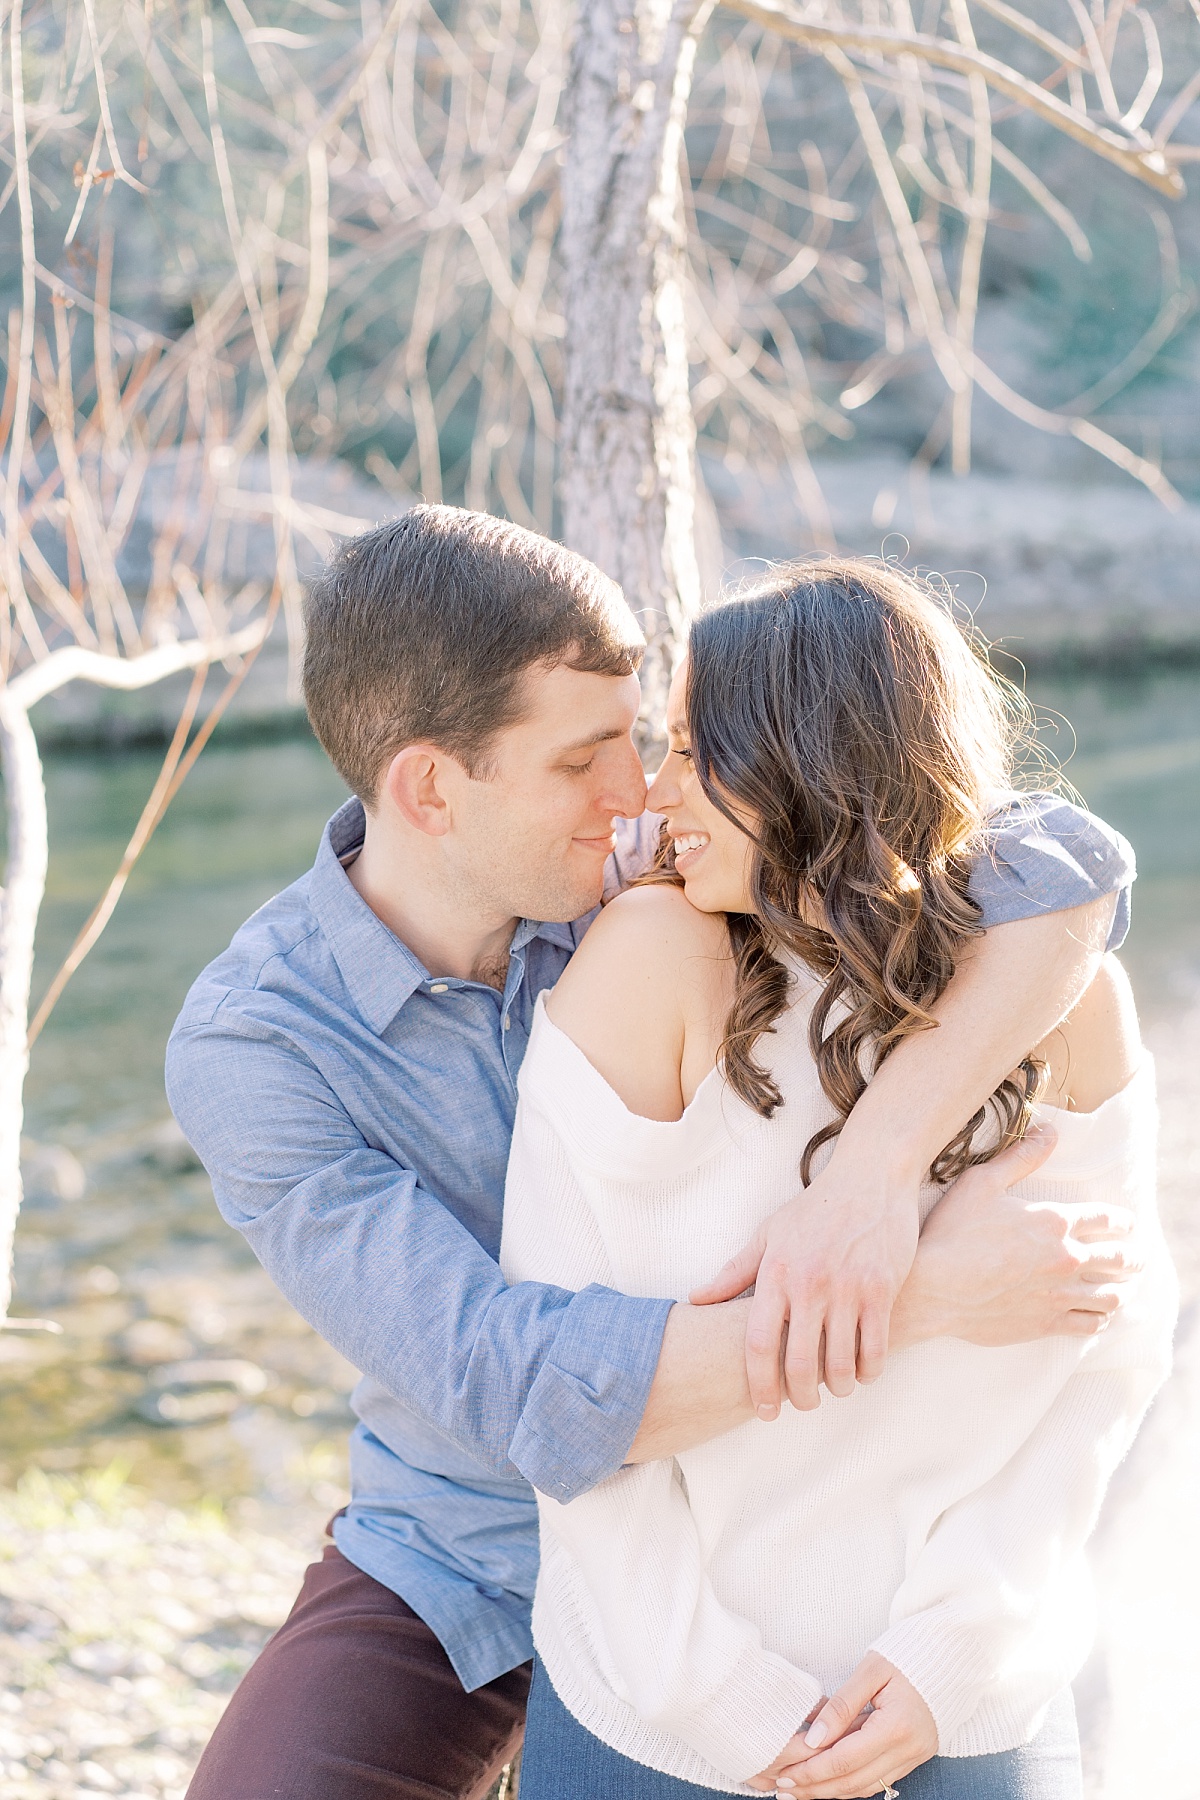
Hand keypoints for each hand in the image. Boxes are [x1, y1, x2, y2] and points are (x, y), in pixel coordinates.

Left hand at [690, 1155, 920, 1413]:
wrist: (870, 1177)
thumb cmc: (816, 1209)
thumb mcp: (769, 1233)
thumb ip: (734, 1272)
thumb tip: (696, 1299)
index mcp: (776, 1272)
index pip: (758, 1343)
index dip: (759, 1384)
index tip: (764, 1408)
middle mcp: (810, 1282)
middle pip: (799, 1363)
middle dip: (800, 1396)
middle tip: (803, 1405)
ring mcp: (848, 1287)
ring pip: (841, 1363)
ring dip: (839, 1387)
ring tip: (836, 1388)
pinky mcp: (882, 1288)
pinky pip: (876, 1348)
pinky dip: (869, 1370)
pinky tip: (864, 1370)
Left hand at [748, 1653, 936, 1796]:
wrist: (947, 1655)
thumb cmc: (905, 1655)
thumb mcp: (870, 1670)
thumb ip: (841, 1705)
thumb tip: (813, 1738)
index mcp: (898, 1726)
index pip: (846, 1759)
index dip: (813, 1770)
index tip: (785, 1773)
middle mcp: (909, 1750)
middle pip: (855, 1781)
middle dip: (817, 1788)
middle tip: (784, 1788)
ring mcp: (915, 1757)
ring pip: (867, 1787)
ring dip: (831, 1792)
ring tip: (800, 1790)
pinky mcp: (914, 1758)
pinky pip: (878, 1780)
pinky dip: (851, 1784)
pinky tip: (828, 1783)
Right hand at [894, 1123, 1142, 1349]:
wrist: (933, 1289)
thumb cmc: (951, 1233)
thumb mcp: (981, 1183)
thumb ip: (1020, 1157)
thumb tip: (1050, 1132)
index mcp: (1053, 1222)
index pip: (1106, 1218)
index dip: (1122, 1220)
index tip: (1128, 1224)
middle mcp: (1065, 1259)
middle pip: (1119, 1259)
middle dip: (1133, 1257)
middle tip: (1137, 1257)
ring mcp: (1059, 1295)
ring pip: (1111, 1296)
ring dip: (1121, 1289)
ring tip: (1122, 1287)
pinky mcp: (1047, 1323)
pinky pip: (1091, 1324)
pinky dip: (1101, 1318)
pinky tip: (1099, 1315)